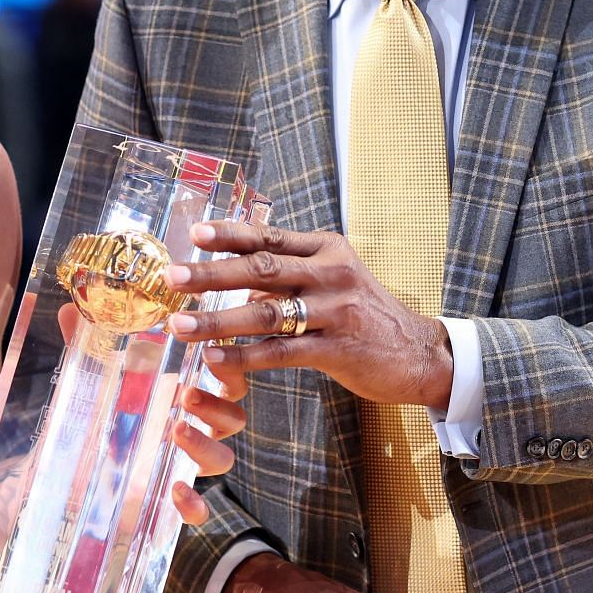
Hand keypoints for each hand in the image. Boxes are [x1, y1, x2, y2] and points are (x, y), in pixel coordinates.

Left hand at [54, 302, 247, 527]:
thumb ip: (85, 345)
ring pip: (222, 459)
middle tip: (186, 394)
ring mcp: (182, 465)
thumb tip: (70, 307)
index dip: (228, 369)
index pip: (225, 381)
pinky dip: (194, 503)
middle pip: (233, 419)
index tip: (211, 354)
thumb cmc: (92, 417)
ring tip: (174, 430)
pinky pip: (198, 508)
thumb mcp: (89, 379)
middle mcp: (190, 429)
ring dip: (205, 444)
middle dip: (217, 405)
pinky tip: (175, 489)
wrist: (63, 471)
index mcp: (181, 396)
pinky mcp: (166, 500)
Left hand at [165, 221, 453, 410]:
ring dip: (218, 320)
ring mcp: (337, 310)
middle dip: (211, 274)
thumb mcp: (333, 281)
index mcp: (327, 249)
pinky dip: (245, 355)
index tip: (194, 234)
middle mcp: (332, 273)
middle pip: (262, 268)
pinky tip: (216, 359)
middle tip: (172, 278)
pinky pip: (282, 352)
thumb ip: (289, 275)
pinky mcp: (339, 349)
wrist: (420, 353)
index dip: (230, 234)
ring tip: (181, 327)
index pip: (270, 237)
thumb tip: (234, 277)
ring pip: (267, 312)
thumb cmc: (364, 315)